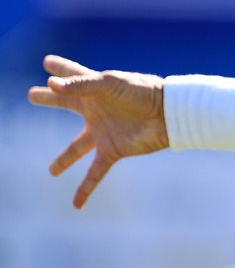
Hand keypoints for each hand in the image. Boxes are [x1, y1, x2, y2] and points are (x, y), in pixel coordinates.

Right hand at [27, 55, 168, 208]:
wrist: (170, 113)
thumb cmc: (142, 92)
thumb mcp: (110, 83)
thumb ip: (82, 84)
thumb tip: (52, 85)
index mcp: (95, 89)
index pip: (72, 75)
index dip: (60, 68)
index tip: (47, 61)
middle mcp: (96, 110)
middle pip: (66, 103)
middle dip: (50, 98)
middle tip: (32, 94)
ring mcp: (102, 132)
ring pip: (76, 149)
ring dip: (64, 160)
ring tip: (53, 171)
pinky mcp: (113, 150)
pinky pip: (95, 173)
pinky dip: (85, 189)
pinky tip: (76, 205)